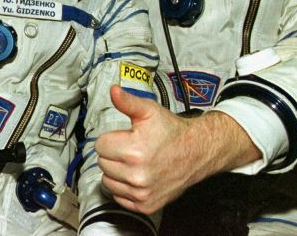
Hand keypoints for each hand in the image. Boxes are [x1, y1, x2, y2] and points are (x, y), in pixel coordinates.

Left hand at [95, 85, 258, 214]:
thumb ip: (127, 102)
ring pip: (108, 181)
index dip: (112, 139)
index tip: (125, 137)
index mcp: (134, 151)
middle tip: (131, 149)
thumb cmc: (171, 132)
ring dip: (117, 172)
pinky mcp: (145, 205)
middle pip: (102, 163)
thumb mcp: (149, 111)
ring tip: (134, 163)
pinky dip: (124, 188)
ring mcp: (142, 192)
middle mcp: (137, 175)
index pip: (100, 146)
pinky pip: (119, 197)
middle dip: (114, 154)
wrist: (196, 152)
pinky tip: (137, 176)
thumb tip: (113, 90)